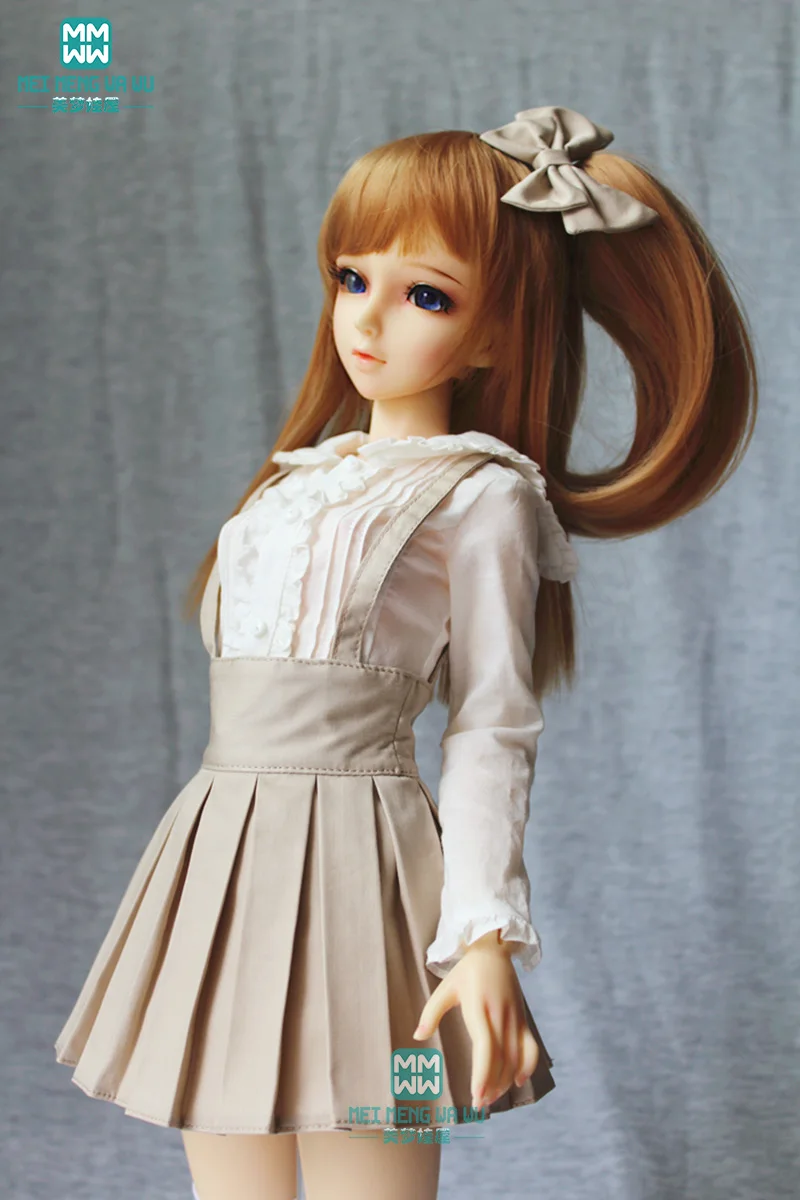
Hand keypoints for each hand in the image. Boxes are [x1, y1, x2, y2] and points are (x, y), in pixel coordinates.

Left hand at [412, 931, 538, 1109]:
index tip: (476, 1095)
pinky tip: (519, 1080)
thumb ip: (431, 1013)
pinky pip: (530, 1046)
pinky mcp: (522, 1019)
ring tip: (491, 1097)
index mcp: (479, 1009)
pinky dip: (528, 1065)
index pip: (486, 1048)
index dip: (483, 1073)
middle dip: (492, 1085)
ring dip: (505, 1080)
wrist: (493, 950)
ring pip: (514, 1057)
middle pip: (501, 1059)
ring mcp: (514, 1018)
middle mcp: (499, 1016)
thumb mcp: (445, 988)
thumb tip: (417, 1036)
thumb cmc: (466, 972)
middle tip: (479, 1105)